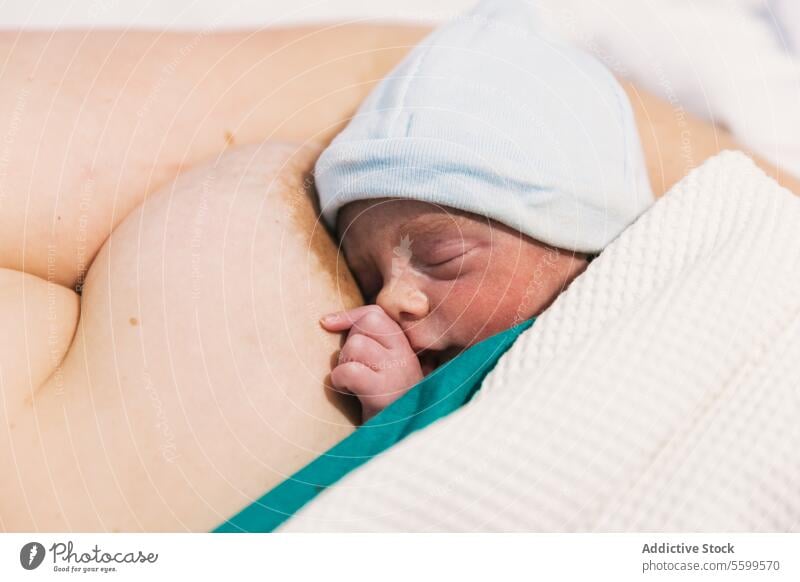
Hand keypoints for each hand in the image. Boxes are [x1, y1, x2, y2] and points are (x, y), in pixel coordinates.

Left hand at [320, 305, 422, 421]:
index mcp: (405, 348)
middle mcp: (405, 357)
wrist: (398, 439)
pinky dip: (340, 380)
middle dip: (349, 342)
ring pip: (356, 345)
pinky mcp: (384, 394)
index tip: (327, 324)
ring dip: (344, 362)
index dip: (350, 316)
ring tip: (351, 382)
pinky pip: (351, 371)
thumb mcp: (381, 369)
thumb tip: (326, 320)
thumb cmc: (380, 404)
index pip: (377, 313)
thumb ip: (367, 343)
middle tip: (352, 366)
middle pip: (368, 323)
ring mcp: (397, 374)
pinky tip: (347, 391)